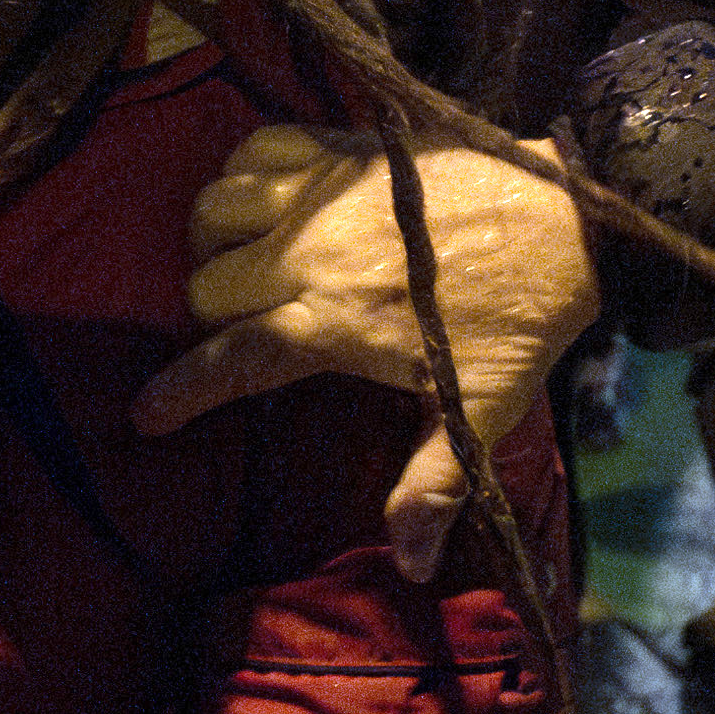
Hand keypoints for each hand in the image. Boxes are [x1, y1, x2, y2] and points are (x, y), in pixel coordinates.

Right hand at [141, 128, 593, 565]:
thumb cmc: (521, 317)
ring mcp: (320, 194)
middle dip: (210, 314)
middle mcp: (307, 255)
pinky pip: (257, 148)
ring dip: (217, 237)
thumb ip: (433, 482)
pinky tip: (270, 198)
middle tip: (246, 330)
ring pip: (214, 208)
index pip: (229, 359)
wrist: (567, 219)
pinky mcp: (343, 148)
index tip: (147, 414)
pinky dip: (247, 171)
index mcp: (331, 324)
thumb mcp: (480, 408)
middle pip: (205, 283)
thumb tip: (410, 565)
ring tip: (247, 261)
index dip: (179, 390)